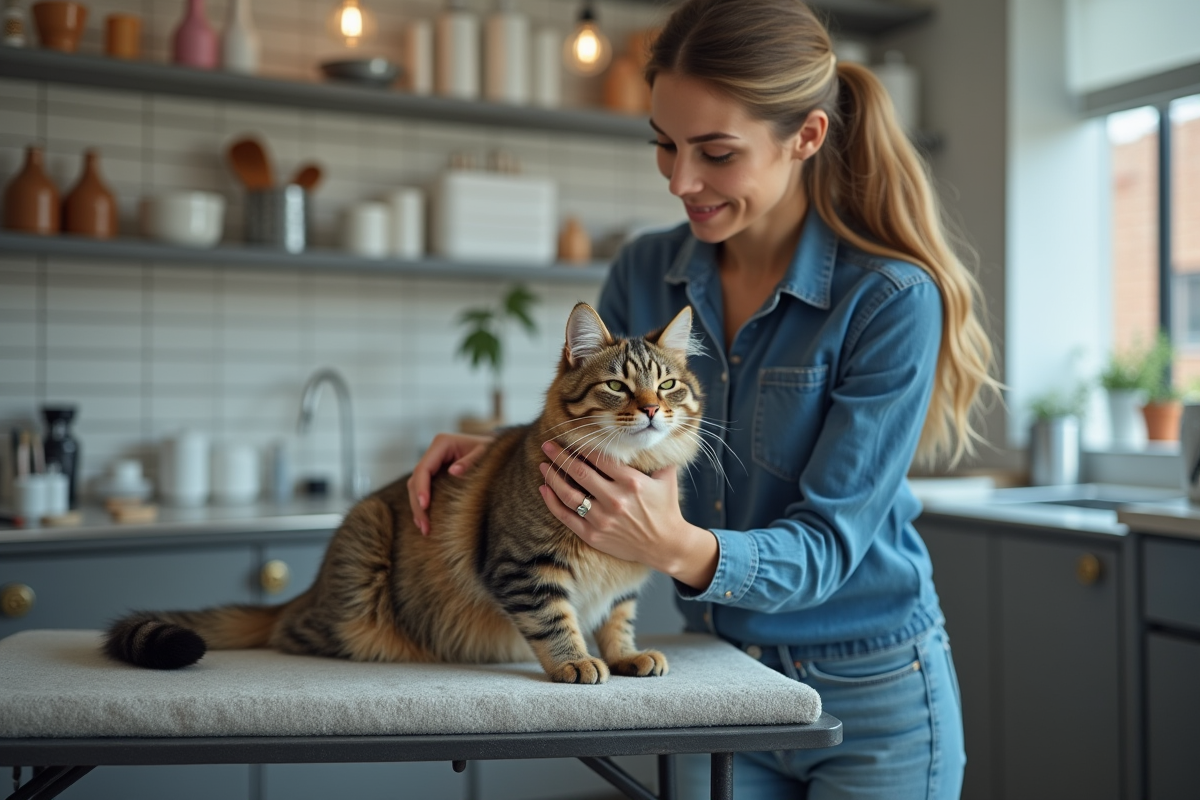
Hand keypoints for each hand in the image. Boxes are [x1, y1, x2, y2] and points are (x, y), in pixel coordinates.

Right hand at [407, 432, 492, 534]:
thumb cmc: (492, 450)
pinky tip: (425, 522)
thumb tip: (454, 472)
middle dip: (418, 504)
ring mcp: (433, 463)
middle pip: (416, 479)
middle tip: (425, 526)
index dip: (421, 488)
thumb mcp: (485, 452)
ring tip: (425, 529)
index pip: (424, 468)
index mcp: (442, 443)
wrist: (498, 449)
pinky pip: (424, 490)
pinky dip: (423, 506)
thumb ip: (471, 461)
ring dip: (418, 508)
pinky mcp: (436, 474)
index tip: (425, 506)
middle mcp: (434, 452)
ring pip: (417, 487)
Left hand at [537, 440, 718, 589]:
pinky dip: (552, 502)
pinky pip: (566, 516)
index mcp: (632, 481)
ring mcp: (602, 519)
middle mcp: (615, 499)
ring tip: (544, 466)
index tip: (570, 439)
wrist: (665, 545)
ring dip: (552, 477)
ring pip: (568, 493)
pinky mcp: (593, 535)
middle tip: (548, 445)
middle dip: (560, 456)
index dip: (582, 447)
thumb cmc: (666, 508)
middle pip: (579, 471)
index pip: (599, 458)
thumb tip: (650, 434)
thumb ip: (657, 456)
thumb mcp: (667, 478)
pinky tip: (545, 489)